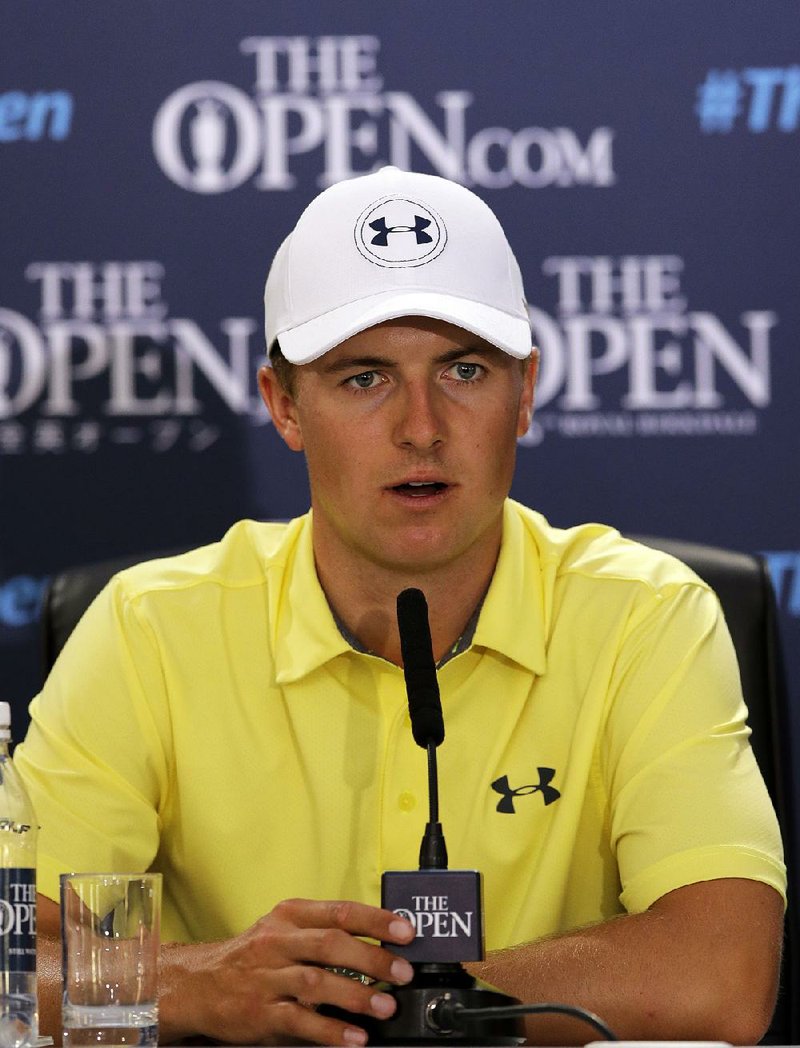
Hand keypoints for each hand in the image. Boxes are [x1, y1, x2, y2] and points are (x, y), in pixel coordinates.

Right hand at [159, 897, 415, 1045]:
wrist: (198, 984)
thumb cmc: (253, 956)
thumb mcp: (284, 930)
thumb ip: (324, 932)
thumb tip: (379, 944)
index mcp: (290, 916)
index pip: (340, 911)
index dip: (376, 920)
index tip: (406, 931)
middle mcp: (279, 941)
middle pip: (331, 944)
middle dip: (372, 958)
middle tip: (402, 972)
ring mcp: (268, 977)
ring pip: (316, 982)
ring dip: (355, 995)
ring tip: (384, 1006)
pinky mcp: (260, 1012)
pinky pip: (299, 1021)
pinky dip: (329, 1030)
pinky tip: (353, 1038)